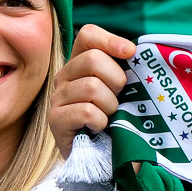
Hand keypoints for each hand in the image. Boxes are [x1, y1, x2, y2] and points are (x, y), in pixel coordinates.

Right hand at [48, 24, 136, 154]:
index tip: (131, 53)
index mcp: (80, 63)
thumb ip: (125, 68)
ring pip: (92, 87)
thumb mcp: (120, 89)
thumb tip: (136, 50)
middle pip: (93, 59)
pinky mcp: (55, 120)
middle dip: (116, 80)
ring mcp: (57, 98)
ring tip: (108, 116)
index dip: (111, 40)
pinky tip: (99, 128)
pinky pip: (86, 111)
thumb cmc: (113, 118)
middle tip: (118, 97)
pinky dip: (100, 121)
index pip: (88, 35)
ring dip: (110, 105)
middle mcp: (64, 76)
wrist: (98, 156)